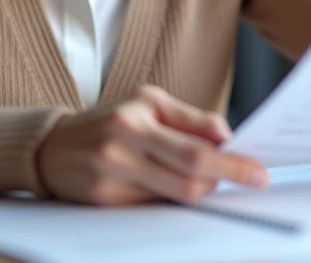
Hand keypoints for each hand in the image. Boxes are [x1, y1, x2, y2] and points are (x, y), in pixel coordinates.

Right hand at [36, 84, 268, 204]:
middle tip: (245, 178)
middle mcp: (120, 149)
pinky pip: (153, 208)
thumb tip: (226, 136)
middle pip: (187, 181)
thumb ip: (189, 118)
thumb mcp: (147, 102)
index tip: (259, 173)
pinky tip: (171, 187)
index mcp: (134, 118)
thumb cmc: (109, 120)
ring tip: (203, 178)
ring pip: (173, 198)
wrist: (52, 147)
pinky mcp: (102, 203)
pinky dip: (172, 200)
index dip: (231, 166)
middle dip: (221, 182)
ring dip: (198, 190)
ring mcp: (110, 179)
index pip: (194, 151)